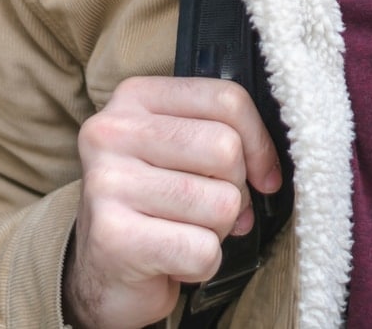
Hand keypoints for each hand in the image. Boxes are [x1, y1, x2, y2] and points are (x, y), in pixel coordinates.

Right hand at [64, 76, 283, 328]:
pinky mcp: (113, 238)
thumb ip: (220, 136)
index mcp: (134, 97)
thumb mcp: (179, 152)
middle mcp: (112, 132)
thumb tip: (270, 170)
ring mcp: (108, 184)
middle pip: (225, 148)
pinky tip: (173, 262)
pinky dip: (202, 265)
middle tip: (209, 211)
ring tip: (184, 235)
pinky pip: (202, 250)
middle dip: (235, 191)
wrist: (101, 274)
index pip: (226, 98)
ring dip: (216, 232)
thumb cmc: (152, 206)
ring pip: (221, 203)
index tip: (262, 175)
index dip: (259, 143)